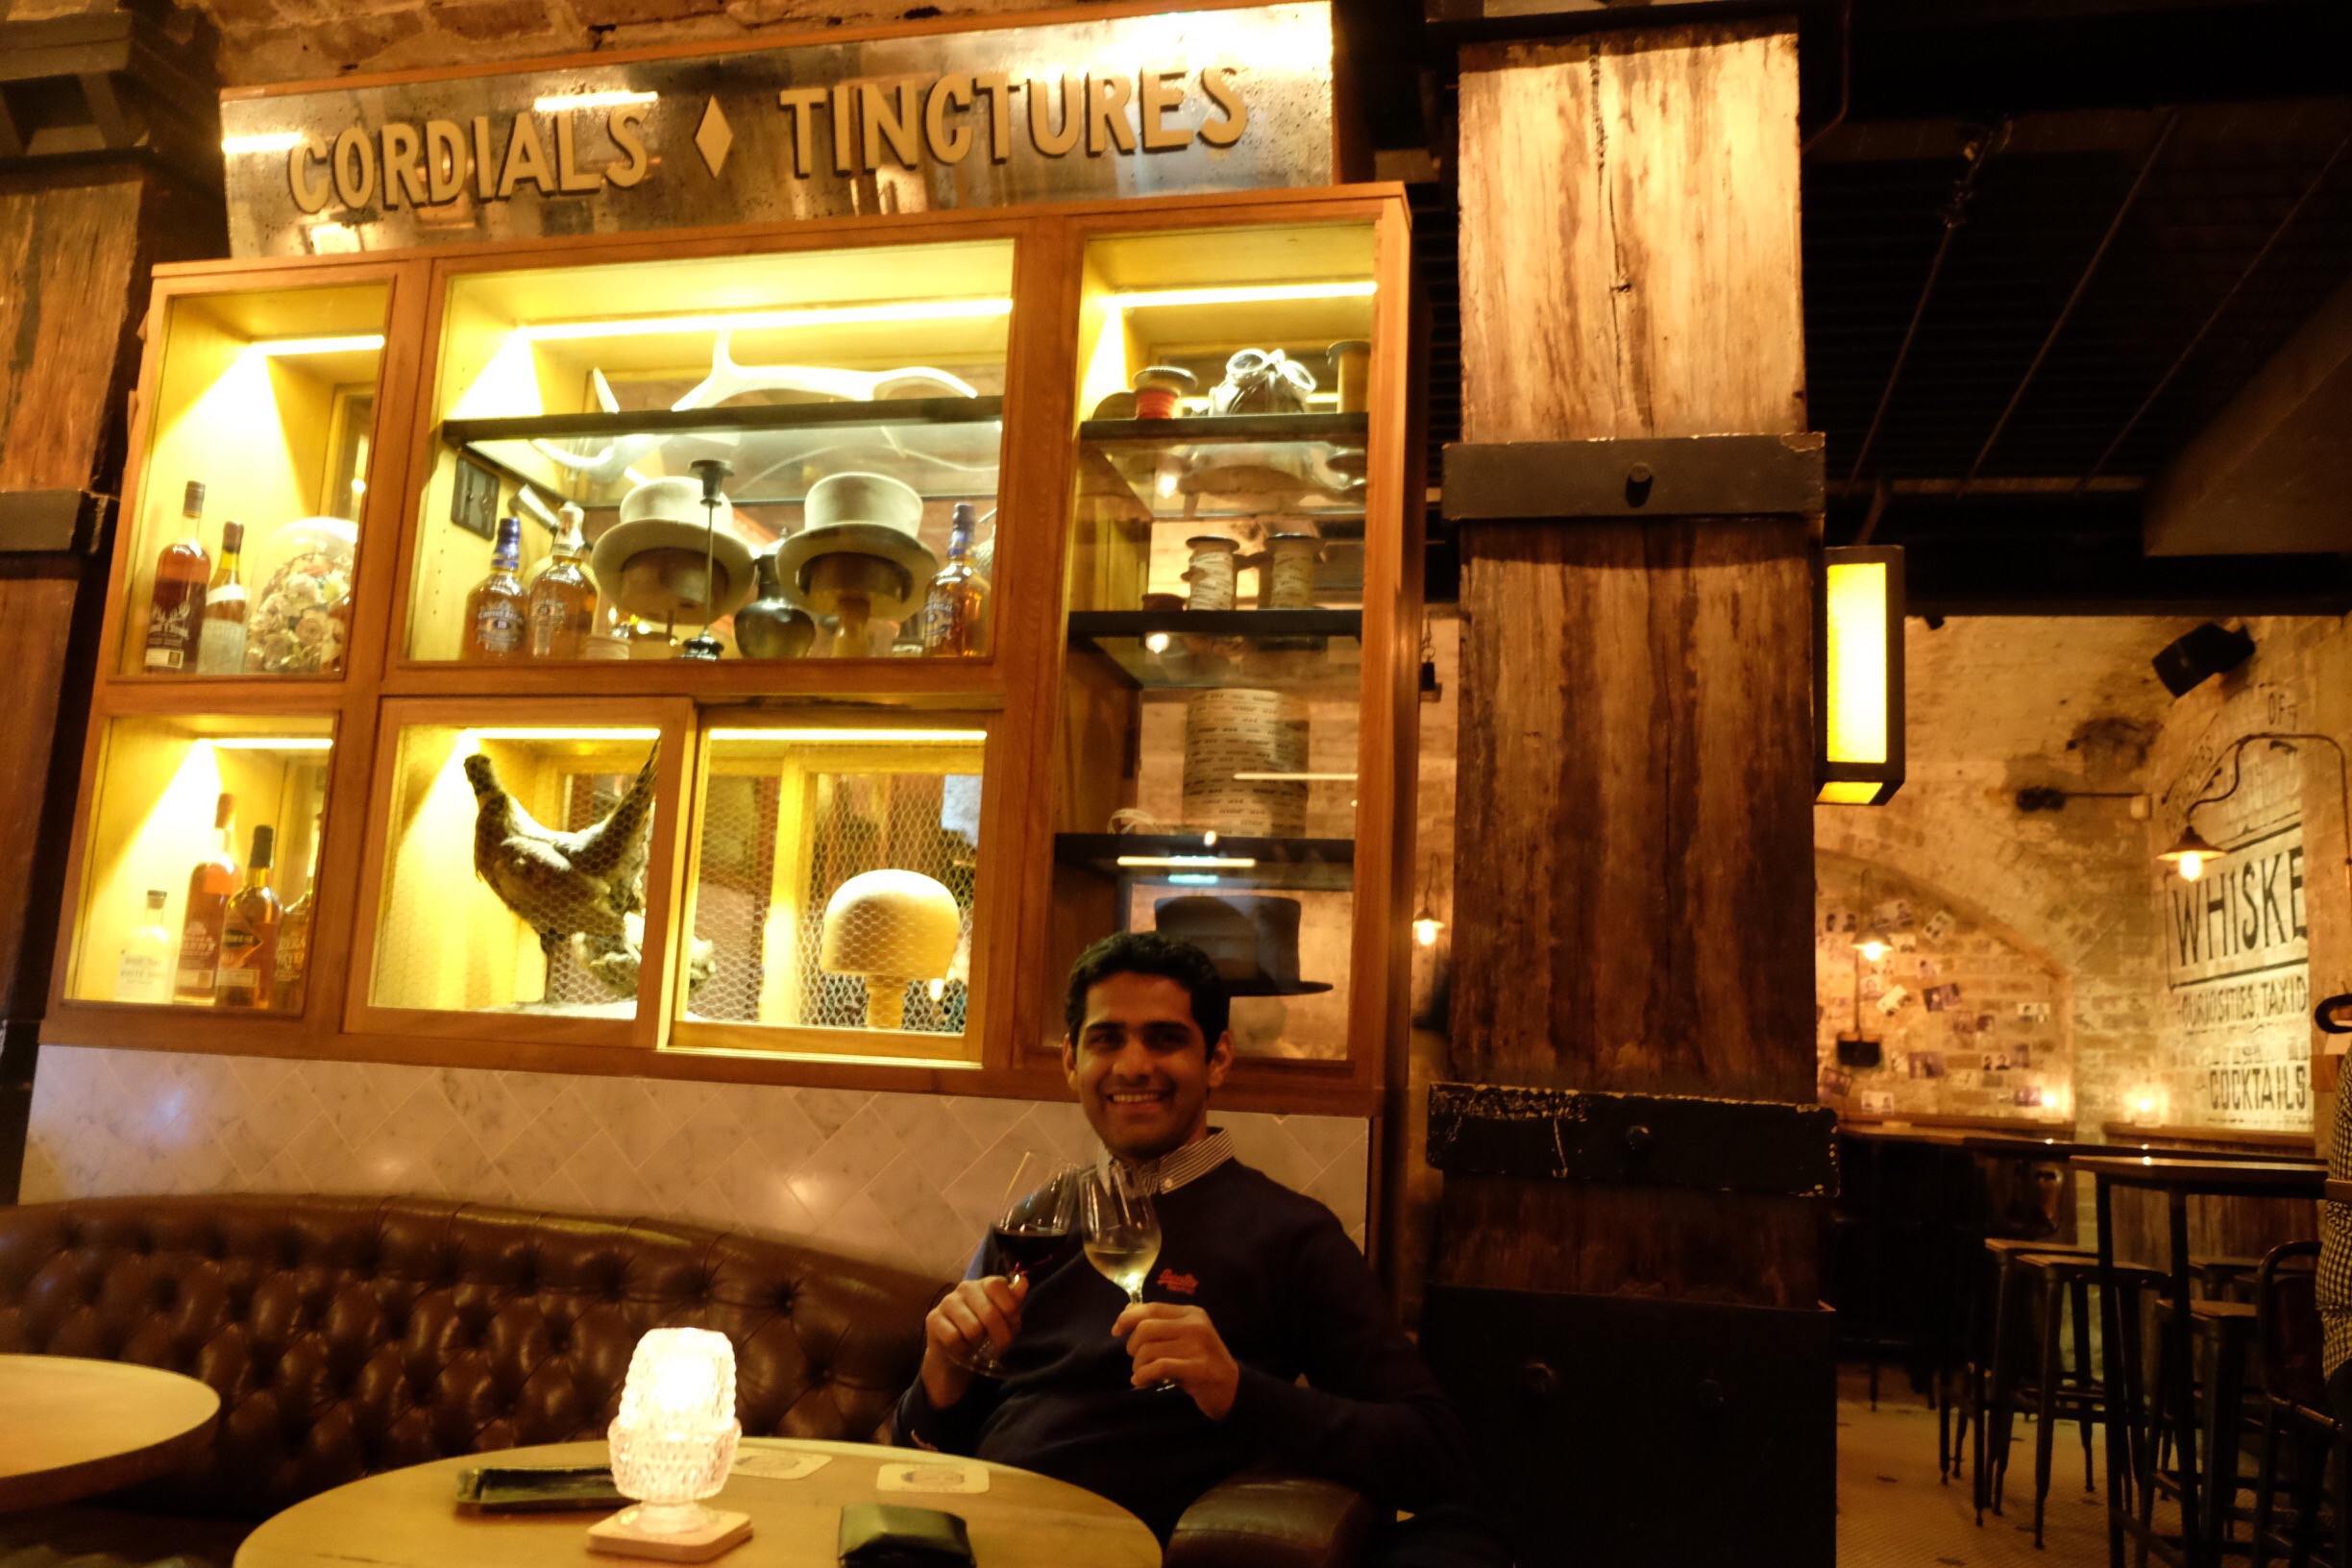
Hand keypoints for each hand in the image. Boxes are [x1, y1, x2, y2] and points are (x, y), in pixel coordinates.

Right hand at [920, 1274, 1026, 1409]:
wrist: (957, 1352)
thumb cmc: (986, 1333)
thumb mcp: (1006, 1320)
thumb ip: (1014, 1302)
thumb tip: (1023, 1282)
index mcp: (985, 1284)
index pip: (998, 1285)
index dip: (1008, 1308)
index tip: (1011, 1323)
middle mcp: (965, 1287)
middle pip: (989, 1312)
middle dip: (999, 1336)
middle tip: (999, 1346)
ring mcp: (947, 1301)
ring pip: (972, 1328)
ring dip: (978, 1344)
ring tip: (977, 1344)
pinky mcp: (933, 1318)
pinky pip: (954, 1338)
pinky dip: (962, 1349)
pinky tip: (962, 1346)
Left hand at [1113, 1302, 1239, 1418]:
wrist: (1231, 1389)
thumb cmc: (1201, 1362)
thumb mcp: (1183, 1338)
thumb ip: (1159, 1325)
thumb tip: (1127, 1313)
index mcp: (1191, 1313)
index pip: (1152, 1307)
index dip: (1128, 1317)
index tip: (1116, 1331)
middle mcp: (1195, 1325)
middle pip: (1145, 1328)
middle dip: (1132, 1347)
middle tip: (1137, 1360)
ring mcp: (1198, 1346)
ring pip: (1149, 1350)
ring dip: (1138, 1366)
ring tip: (1142, 1375)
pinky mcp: (1198, 1368)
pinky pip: (1158, 1367)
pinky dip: (1143, 1376)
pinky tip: (1142, 1382)